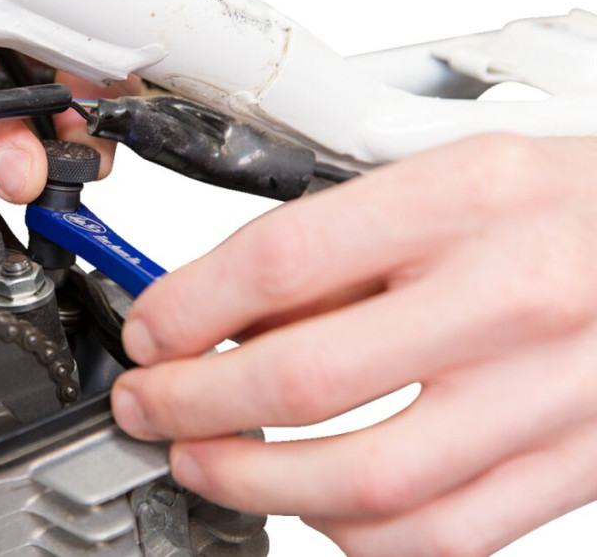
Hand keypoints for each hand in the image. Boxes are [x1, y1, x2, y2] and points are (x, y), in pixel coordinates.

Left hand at [112, 134, 596, 555]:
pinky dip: (350, 532)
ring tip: (203, 461)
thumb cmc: (565, 208)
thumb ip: (340, 249)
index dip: (188, 307)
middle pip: (305, 380)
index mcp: (470, 198)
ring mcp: (551, 394)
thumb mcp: (453, 181)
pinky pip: (441, 535)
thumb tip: (223, 312)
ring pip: (365, 482)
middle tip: (148, 407)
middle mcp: (513, 295)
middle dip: (191, 404)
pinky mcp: (574, 465)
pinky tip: (310, 501)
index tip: (150, 332)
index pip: (283, 261)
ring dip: (253, 482)